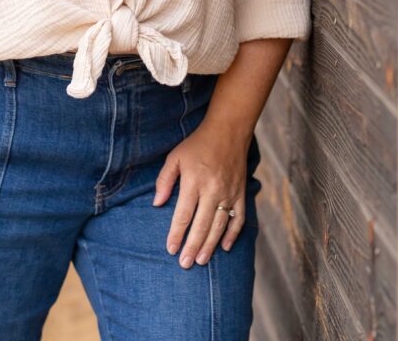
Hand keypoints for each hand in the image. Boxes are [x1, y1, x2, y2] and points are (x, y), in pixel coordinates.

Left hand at [152, 121, 250, 267]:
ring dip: (210, 245)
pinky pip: (239, 219)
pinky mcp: (241, 193)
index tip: (171, 249)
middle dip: (192, 246)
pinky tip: (225, 247)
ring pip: (219, 226)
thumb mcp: (175, 157)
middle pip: (201, 225)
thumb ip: (164, 180)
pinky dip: (233, 234)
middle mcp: (213, 189)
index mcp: (194, 181)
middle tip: (185, 264)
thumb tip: (156, 204)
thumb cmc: (197, 145)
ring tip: (201, 260)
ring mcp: (229, 193)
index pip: (183, 214)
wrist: (228, 132)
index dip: (176, 234)